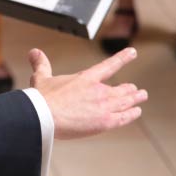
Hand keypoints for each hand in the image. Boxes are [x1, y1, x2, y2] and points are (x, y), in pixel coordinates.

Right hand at [29, 47, 146, 139]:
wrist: (45, 117)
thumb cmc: (42, 99)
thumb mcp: (41, 78)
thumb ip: (41, 64)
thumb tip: (35, 52)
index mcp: (86, 78)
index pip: (109, 65)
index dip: (123, 58)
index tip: (133, 52)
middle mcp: (99, 91)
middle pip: (121, 88)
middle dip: (129, 88)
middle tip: (135, 88)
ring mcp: (104, 106)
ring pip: (125, 101)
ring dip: (135, 99)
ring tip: (141, 97)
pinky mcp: (105, 122)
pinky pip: (123, 117)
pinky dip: (131, 114)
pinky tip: (136, 112)